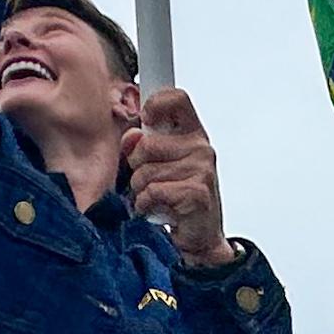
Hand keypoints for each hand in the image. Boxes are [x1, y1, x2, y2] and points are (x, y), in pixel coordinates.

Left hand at [123, 83, 231, 266]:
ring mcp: (201, 169)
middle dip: (137, 166)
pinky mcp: (196, 193)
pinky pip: (153, 191)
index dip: (156, 103)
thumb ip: (142, 144)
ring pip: (145, 172)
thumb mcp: (159, 164)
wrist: (201, 235)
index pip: (177, 99)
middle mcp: (200, 147)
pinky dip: (147, 204)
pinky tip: (159, 208)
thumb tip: (131, 137)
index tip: (146, 118)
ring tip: (157, 197)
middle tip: (151, 179)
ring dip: (141, 190)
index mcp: (192, 133)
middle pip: (146, 144)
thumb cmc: (179, 196)